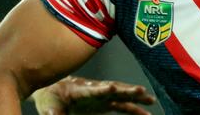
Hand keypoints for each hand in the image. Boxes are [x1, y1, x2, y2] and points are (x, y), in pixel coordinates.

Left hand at [33, 76, 155, 114]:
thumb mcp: (48, 107)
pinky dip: (134, 109)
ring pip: (122, 96)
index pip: (93, 90)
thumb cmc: (50, 98)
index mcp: (80, 90)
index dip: (103, 89)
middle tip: (141, 90)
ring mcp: (101, 96)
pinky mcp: (104, 103)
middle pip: (113, 89)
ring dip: (136, 97)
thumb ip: (53, 113)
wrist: (52, 91)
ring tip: (151, 100)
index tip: (113, 88)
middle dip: (127, 90)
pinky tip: (146, 113)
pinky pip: (122, 106)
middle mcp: (94, 91)